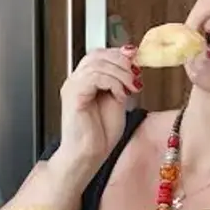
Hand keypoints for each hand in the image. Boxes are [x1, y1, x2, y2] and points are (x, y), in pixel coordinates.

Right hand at [52, 45, 141, 179]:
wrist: (88, 155)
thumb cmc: (100, 134)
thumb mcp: (117, 99)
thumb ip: (120, 82)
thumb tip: (132, 65)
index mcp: (84, 80)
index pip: (99, 54)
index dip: (119, 54)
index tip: (137, 61)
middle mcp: (75, 81)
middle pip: (98, 55)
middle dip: (122, 62)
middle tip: (136, 77)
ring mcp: (72, 87)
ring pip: (97, 64)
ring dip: (121, 74)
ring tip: (131, 88)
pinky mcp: (73, 95)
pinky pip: (94, 77)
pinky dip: (112, 83)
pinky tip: (120, 96)